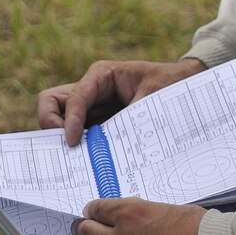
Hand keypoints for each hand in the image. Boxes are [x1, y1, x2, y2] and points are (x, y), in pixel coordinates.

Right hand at [38, 58, 206, 145]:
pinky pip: (79, 133)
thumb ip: (130, 118)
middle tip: (65, 145)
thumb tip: (112, 143)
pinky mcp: (98, 123)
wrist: (184, 84)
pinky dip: (78, 146)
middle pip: (51, 103)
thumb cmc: (168, 83)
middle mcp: (90, 90)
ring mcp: (92, 108)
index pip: (72, 98)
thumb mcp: (151, 97)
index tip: (73, 142)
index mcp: (101, 75)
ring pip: (59, 119)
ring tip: (75, 157)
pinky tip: (88, 161)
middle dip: (51, 124)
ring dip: (63, 138)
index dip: (68, 120)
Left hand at [72, 198, 205, 234]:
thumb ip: (131, 211)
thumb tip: (116, 215)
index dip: (93, 209)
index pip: (94, 209)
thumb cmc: (187, 221)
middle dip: (88, 225)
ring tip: (107, 233)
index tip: (93, 211)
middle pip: (86, 229)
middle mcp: (119, 233)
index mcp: (128, 212)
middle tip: (93, 225)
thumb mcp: (155, 207)